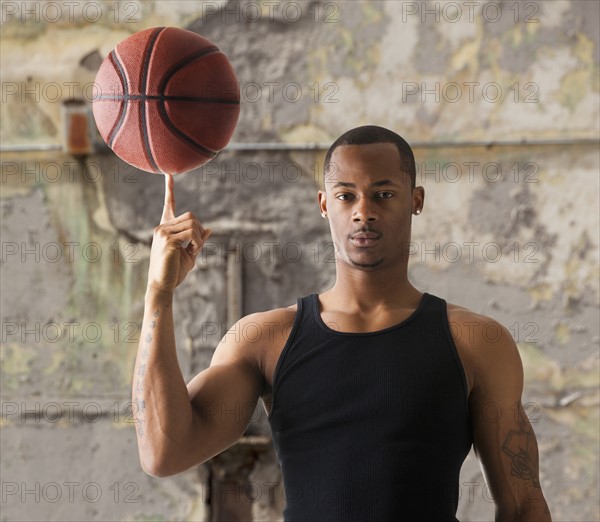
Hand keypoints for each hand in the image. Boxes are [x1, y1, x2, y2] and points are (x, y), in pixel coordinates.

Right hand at [147, 173, 211, 292]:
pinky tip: (192, 251)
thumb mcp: (190, 254)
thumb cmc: (174, 271)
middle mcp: (162, 227)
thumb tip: (209, 229)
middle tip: (198, 245)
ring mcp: (163, 232)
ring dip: (199, 238)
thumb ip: (198, 241)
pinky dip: (197, 242)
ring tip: (194, 250)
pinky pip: (191, 234)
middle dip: (199, 229)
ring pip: (192, 223)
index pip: (169, 205)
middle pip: (190, 216)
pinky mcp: (167, 240)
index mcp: (167, 228)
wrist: (163, 285)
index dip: (170, 189)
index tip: (169, 174)